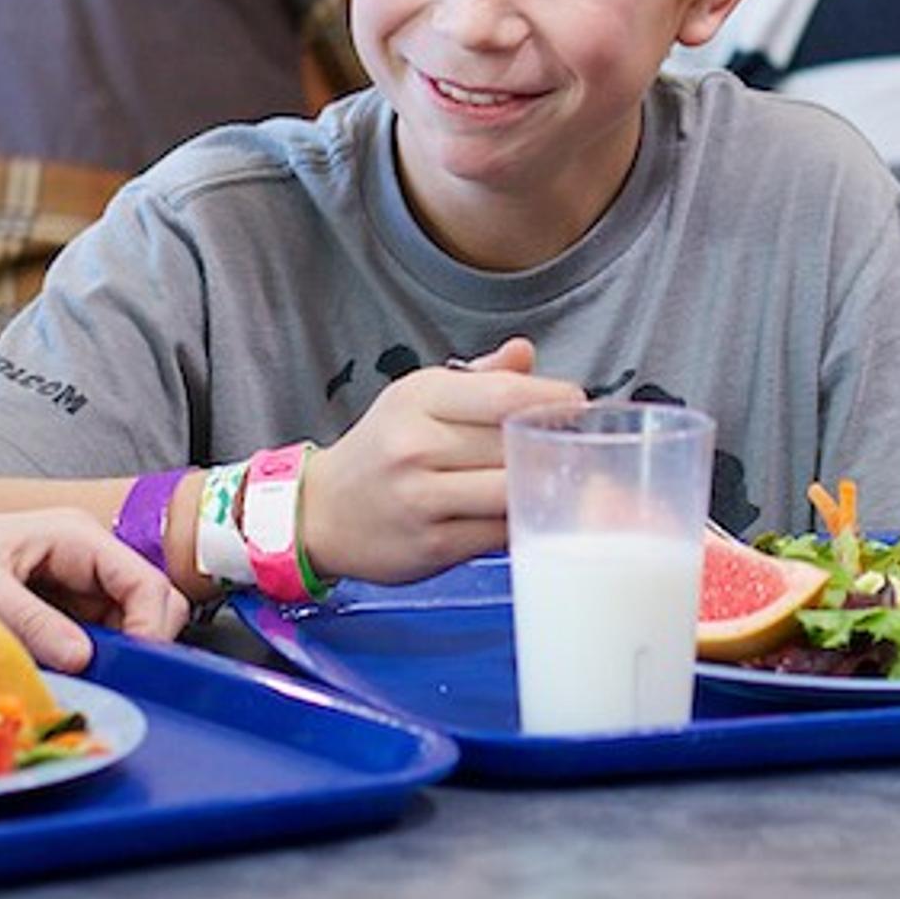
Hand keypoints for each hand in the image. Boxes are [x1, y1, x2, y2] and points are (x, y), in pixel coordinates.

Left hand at [0, 509, 191, 672]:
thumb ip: (29, 620)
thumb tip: (81, 658)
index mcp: (76, 537)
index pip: (145, 582)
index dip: (152, 627)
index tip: (134, 670)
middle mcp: (87, 557)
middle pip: (150, 604)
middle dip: (141, 643)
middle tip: (111, 680)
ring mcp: (78, 584)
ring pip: (128, 625)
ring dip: (116, 656)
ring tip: (83, 681)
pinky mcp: (63, 609)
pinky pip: (98, 638)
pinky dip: (93, 661)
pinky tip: (69, 676)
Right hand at [295, 336, 581, 584]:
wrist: (322, 513)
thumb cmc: (382, 450)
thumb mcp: (418, 399)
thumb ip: (478, 378)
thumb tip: (526, 353)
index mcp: (418, 398)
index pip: (504, 394)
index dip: (552, 398)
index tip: (577, 404)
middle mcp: (416, 445)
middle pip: (513, 442)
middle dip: (554, 443)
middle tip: (577, 444)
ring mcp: (422, 499)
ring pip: (511, 490)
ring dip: (544, 487)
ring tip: (560, 480)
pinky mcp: (433, 546)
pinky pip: (499, 533)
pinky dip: (522, 523)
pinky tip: (529, 512)